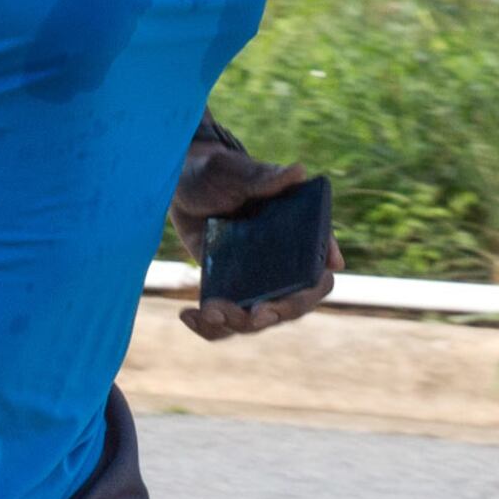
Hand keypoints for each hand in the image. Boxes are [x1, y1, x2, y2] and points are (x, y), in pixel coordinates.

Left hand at [170, 143, 342, 341]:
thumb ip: (264, 177)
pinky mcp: (226, 289)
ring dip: (234, 325)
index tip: (280, 302)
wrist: (180, 182)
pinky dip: (209, 328)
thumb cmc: (216, 170)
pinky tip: (187, 315)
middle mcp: (281, 264)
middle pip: (289, 307)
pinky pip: (225, 321)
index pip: (318, 276)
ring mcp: (254, 280)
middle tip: (247, 316)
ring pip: (255, 321)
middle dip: (269, 317)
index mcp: (298, 237)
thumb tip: (298, 172)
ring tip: (207, 311)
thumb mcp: (235, 172)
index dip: (307, 295)